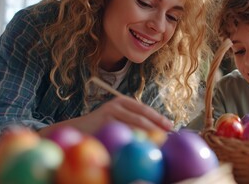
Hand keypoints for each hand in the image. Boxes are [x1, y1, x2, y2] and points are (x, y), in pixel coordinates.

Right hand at [38, 95, 172, 136]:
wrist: (78, 129)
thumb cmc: (102, 126)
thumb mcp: (118, 117)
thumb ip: (134, 120)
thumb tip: (160, 130)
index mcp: (122, 101)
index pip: (145, 109)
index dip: (159, 118)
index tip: (170, 127)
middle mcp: (116, 104)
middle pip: (141, 118)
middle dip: (156, 129)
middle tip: (167, 139)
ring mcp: (109, 113)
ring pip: (134, 126)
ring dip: (148, 136)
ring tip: (158, 144)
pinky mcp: (103, 124)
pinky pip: (123, 133)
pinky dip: (134, 140)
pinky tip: (141, 146)